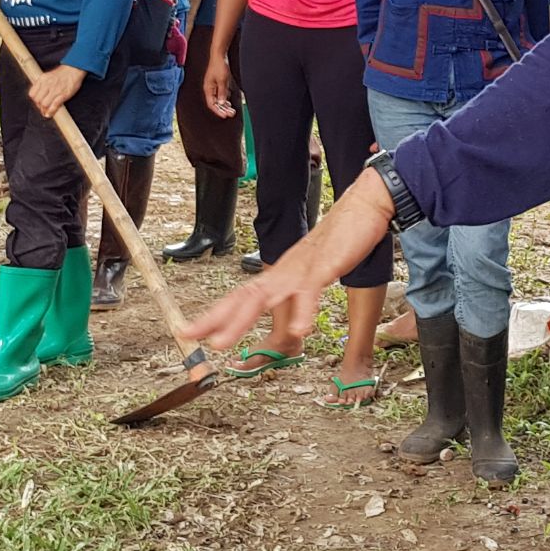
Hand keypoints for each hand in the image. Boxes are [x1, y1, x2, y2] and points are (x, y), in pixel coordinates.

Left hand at [28, 64, 85, 118]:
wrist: (74, 68)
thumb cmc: (63, 73)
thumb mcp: (48, 75)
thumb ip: (42, 84)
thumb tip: (39, 94)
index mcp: (42, 79)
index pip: (32, 93)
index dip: (34, 100)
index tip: (38, 102)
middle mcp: (47, 84)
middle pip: (37, 100)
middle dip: (39, 106)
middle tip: (42, 108)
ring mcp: (55, 90)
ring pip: (44, 104)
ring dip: (44, 110)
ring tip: (46, 112)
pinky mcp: (63, 94)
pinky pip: (54, 105)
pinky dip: (51, 111)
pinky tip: (50, 114)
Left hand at [184, 170, 397, 348]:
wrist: (362, 208)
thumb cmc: (339, 242)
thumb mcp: (313, 278)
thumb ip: (298, 300)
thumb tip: (290, 329)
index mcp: (278, 275)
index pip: (239, 297)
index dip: (214, 315)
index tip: (189, 331)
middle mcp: (283, 273)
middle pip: (243, 298)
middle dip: (214, 319)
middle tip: (187, 335)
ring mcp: (301, 270)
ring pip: (264, 297)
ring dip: (240, 320)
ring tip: (221, 342)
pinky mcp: (324, 267)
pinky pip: (309, 291)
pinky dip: (302, 310)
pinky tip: (300, 331)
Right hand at [203, 53, 234, 117]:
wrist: (219, 55)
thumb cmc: (219, 66)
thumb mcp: (222, 80)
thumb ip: (222, 92)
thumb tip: (222, 103)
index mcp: (208, 89)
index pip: (211, 104)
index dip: (218, 111)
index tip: (225, 116)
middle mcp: (209, 89)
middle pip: (215, 103)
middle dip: (223, 109)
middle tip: (231, 114)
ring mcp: (213, 87)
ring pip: (218, 100)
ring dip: (224, 105)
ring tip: (231, 110)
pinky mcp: (217, 84)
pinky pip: (220, 95)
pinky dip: (225, 99)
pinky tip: (229, 102)